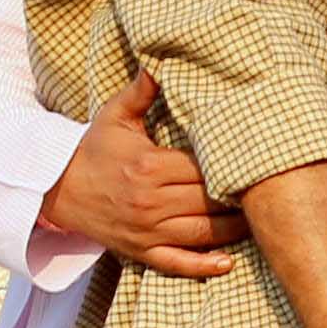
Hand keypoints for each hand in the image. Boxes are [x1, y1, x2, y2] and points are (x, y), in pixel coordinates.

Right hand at [42, 75, 244, 275]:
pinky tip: (228, 263)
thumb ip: (142, 92)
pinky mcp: (141, 251)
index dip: (233, 165)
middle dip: (240, 197)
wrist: (54, 188)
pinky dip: (203, 266)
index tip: (259, 161)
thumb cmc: (93, 150)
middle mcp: (149, 202)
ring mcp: (146, 231)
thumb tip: (159, 60)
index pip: (204, 167)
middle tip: (272, 192)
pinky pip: (177, 264)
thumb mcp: (114, 117)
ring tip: (260, 220)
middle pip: (209, 201)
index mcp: (149, 166)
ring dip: (234, 229)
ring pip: (203, 233)